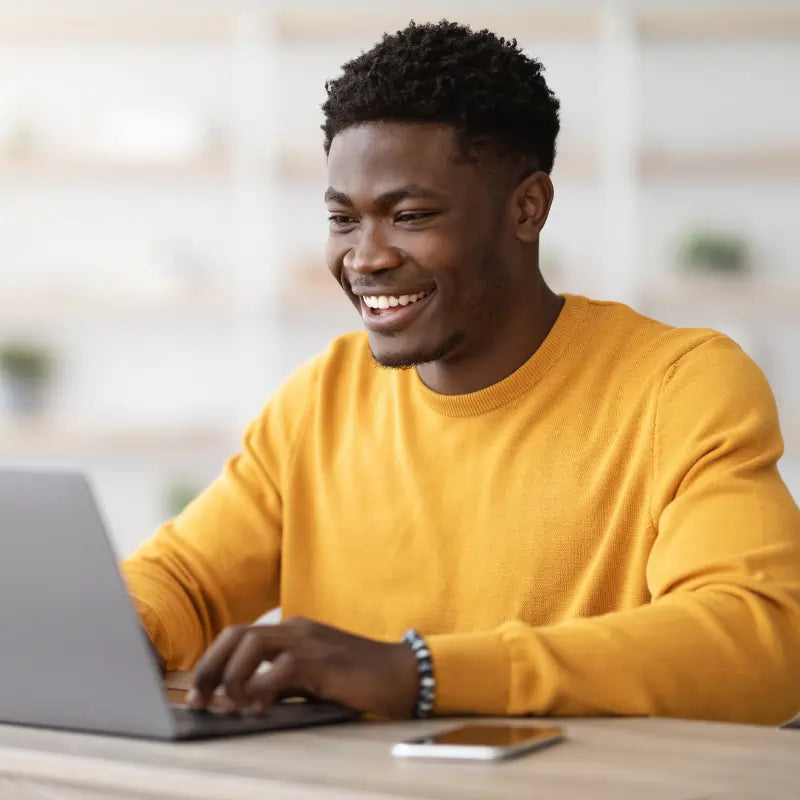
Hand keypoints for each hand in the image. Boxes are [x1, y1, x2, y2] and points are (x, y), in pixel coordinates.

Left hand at [186, 617, 419, 717]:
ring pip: (252, 644)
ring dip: (231, 676)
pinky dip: (261, 689)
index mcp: (292, 631)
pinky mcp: (322, 660)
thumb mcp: (311, 680)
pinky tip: (259, 710)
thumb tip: (241, 702)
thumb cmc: (357, 681)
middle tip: (198, 700)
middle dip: (210, 666)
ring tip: (226, 706)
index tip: (198, 693)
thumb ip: (280, 683)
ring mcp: (309, 641)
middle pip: (236, 635)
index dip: (213, 663)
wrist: (401, 674)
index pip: (239, 636)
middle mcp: (296, 629)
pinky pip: (280, 669)